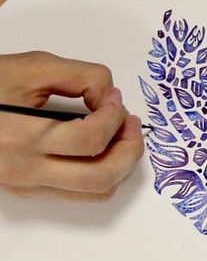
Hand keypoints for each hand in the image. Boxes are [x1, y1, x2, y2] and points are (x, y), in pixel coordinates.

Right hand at [0, 52, 143, 200]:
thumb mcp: (31, 68)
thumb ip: (81, 76)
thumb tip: (110, 94)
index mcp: (23, 139)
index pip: (91, 140)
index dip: (114, 115)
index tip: (114, 97)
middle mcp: (25, 170)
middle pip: (101, 178)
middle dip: (130, 149)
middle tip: (130, 122)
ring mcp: (25, 185)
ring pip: (94, 193)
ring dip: (120, 164)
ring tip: (119, 134)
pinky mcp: (25, 189)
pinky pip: (76, 192)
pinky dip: (99, 171)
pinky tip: (97, 146)